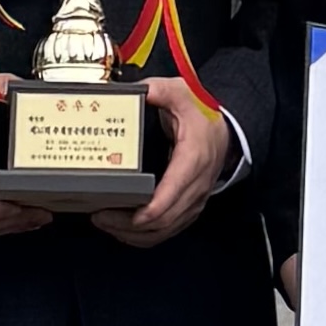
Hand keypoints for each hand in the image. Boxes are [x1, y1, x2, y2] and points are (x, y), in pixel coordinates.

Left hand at [109, 77, 234, 248]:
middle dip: (127, 225)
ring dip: (134, 234)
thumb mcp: (183, 94)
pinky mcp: (189, 207)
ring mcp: (194, 200)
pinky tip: (125, 230)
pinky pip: (169, 230)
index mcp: (192, 160)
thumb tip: (135, 90)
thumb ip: (158, 90)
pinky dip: (146, 235)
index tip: (116, 210)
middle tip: (99, 216)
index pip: (168, 197)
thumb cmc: (204, 116)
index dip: (143, 211)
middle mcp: (195, 186)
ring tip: (106, 224)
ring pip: (165, 230)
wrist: (227, 131)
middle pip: (162, 221)